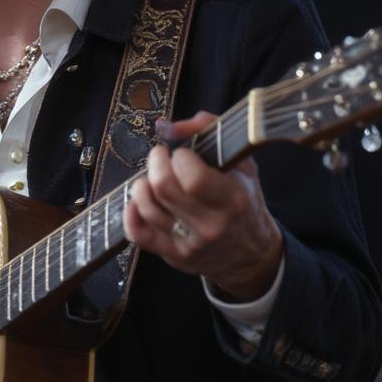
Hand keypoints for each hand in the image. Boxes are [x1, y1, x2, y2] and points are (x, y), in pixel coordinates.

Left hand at [122, 111, 283, 301]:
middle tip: (161, 158)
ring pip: (147, 207)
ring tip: (152, 178)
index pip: (193, 176)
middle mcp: (211, 224)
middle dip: (156, 162)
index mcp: (232, 199)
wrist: (251, 254)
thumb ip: (208, 131)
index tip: (183, 154)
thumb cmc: (243, 201)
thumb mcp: (241, 164)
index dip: (180, 157)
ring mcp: (190, 242)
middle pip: (163, 187)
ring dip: (142, 184)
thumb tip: (166, 126)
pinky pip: (139, 234)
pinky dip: (130, 213)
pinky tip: (136, 200)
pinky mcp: (173, 255)